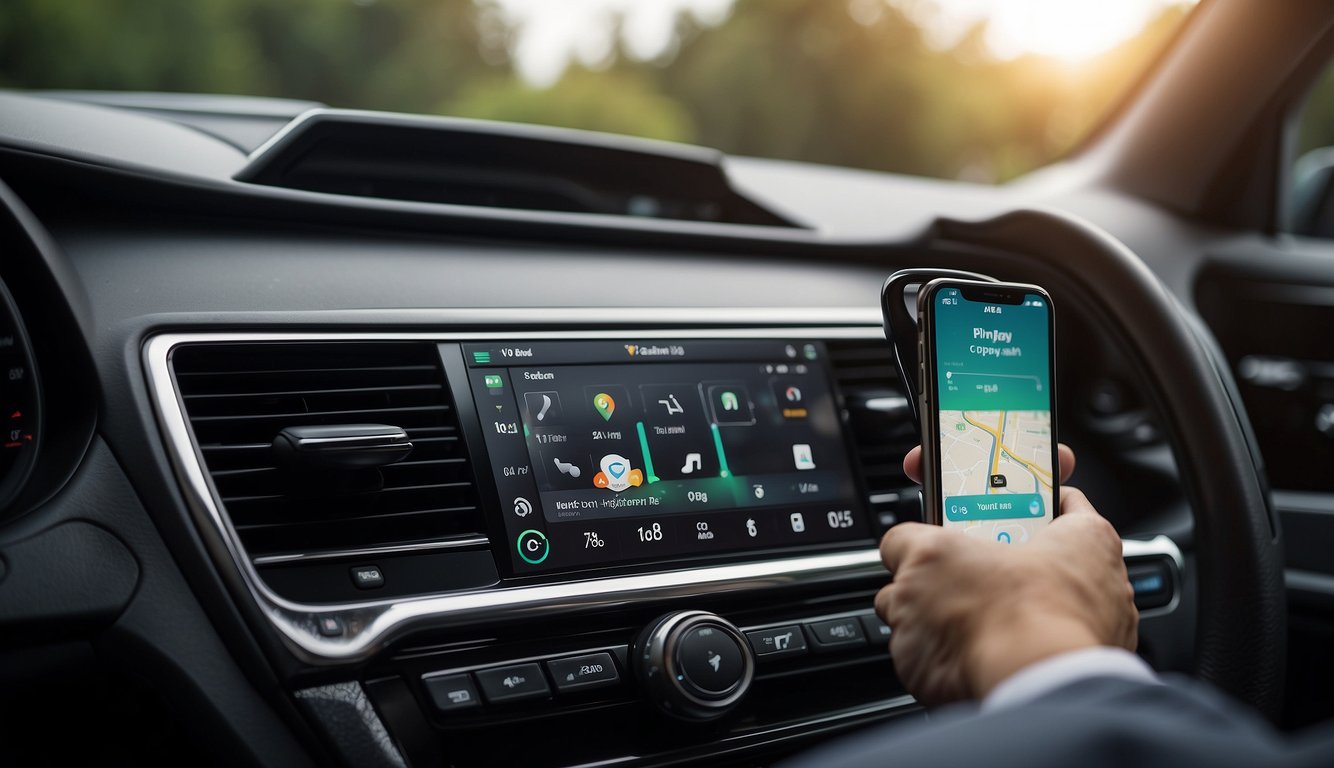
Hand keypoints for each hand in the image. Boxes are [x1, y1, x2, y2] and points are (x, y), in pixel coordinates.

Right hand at [874, 445, 1136, 706]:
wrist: (1029, 698)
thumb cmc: (1008, 619)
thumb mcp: (930, 552)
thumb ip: (908, 541)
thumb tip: (900, 550)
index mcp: (1086, 540)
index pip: (1057, 497)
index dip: (1013, 489)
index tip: (985, 489)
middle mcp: (1098, 589)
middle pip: (1023, 559)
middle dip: (975, 561)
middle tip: (943, 560)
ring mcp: (1083, 640)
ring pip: (1015, 612)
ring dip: (976, 612)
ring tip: (941, 615)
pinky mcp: (1062, 681)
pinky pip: (1014, 656)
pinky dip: (985, 654)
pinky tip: (956, 653)